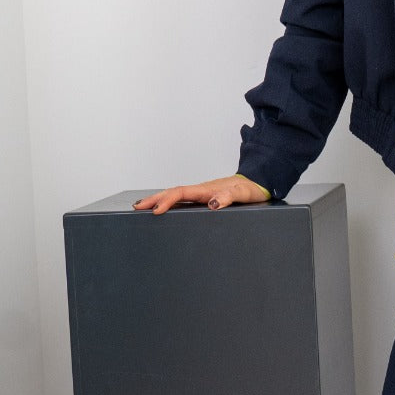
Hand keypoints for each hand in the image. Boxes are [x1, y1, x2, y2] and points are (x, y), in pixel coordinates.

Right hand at [132, 174, 271, 212]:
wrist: (258, 183)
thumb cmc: (251, 190)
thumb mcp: (242, 194)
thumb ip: (228, 197)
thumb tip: (212, 204)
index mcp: (206, 189)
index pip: (181, 193)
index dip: (167, 201)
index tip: (155, 210)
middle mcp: (201, 190)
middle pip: (172, 193)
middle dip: (153, 199)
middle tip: (136, 208)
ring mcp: (201, 194)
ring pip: (175, 195)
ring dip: (158, 200)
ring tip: (141, 207)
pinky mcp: (204, 198)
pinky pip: (182, 199)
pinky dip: (169, 202)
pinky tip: (163, 208)